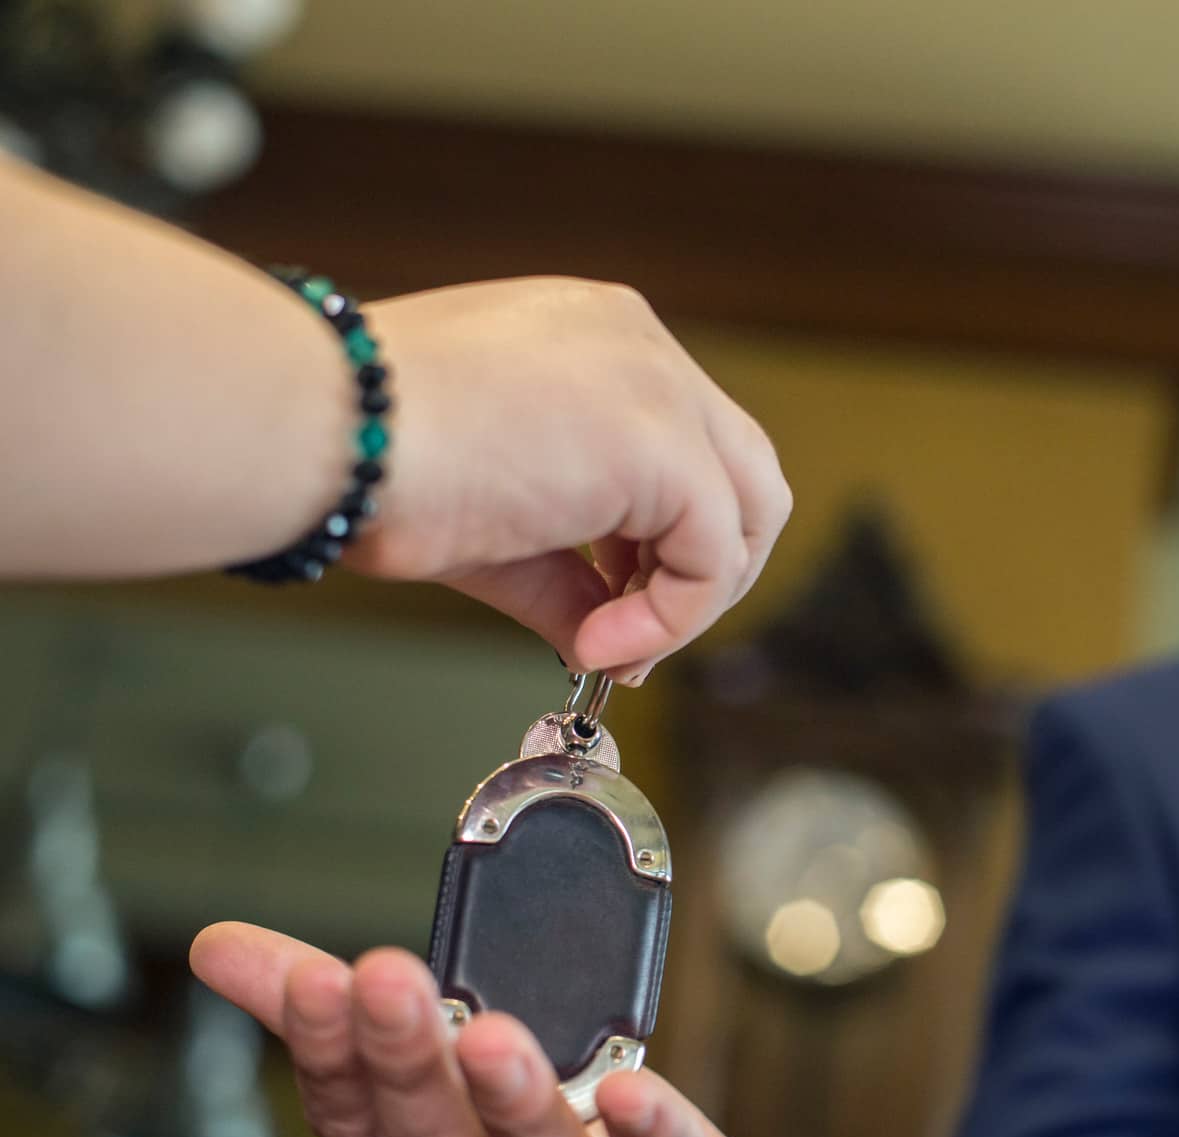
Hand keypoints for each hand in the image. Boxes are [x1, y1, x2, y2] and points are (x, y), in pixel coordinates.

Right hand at [190, 923, 865, 1136]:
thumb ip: (368, 1024)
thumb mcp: (472, 1092)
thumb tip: (227, 951)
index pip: (365, 1131)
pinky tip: (633, 1090)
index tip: (313, 977)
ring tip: (490, 1035)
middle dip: (408, 1073)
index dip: (334, 1059)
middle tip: (383, 978)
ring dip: (514, 1112)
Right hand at [351, 279, 792, 681]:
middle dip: (703, 570)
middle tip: (635, 638)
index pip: (687, 442)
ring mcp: (659, 386)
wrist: (320, 429)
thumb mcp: (496, 520)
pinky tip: (599, 644)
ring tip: (610, 646)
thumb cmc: (368, 456)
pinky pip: (712, 555)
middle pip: (743, 470)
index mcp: (597, 339)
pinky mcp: (662, 445)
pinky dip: (670, 618)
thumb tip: (606, 641)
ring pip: (749, 509)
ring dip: (691, 598)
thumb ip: (571, 576)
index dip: (663, 540)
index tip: (613, 606)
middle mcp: (640, 345)